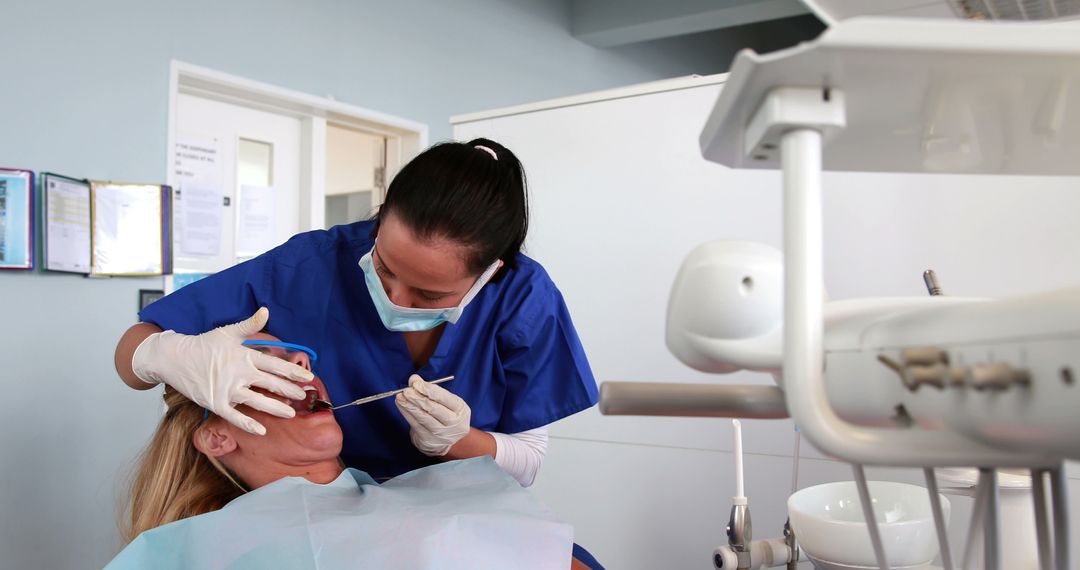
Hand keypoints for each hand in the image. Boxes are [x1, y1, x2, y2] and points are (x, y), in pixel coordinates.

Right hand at [131, 307, 311, 434]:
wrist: (174, 358)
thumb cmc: (203, 345)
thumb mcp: (228, 332)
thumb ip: (250, 324)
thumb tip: (266, 310)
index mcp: (245, 355)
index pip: (275, 364)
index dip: (293, 372)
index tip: (308, 378)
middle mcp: (239, 373)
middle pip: (270, 384)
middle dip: (289, 391)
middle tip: (304, 397)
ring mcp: (227, 389)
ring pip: (258, 401)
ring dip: (276, 408)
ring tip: (290, 414)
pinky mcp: (216, 403)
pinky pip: (235, 417)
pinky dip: (248, 424)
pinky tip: (262, 430)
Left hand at [395, 374, 470, 455]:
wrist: (450, 440)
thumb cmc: (447, 414)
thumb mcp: (446, 400)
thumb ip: (431, 389)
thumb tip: (414, 380)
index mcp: (460, 409)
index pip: (445, 398)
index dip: (429, 390)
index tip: (416, 383)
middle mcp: (453, 423)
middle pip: (433, 409)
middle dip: (417, 398)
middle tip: (406, 390)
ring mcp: (441, 434)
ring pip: (423, 418)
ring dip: (409, 406)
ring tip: (400, 397)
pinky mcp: (428, 441)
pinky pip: (415, 425)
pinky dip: (407, 414)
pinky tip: (401, 405)